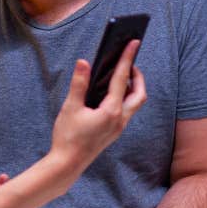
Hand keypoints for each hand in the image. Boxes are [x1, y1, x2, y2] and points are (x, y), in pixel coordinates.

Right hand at [50, 40, 146, 167]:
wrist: (67, 164)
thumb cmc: (67, 137)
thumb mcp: (70, 107)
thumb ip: (79, 84)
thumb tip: (84, 63)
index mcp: (111, 111)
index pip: (122, 79)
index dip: (128, 59)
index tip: (133, 43)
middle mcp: (120, 120)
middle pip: (139, 94)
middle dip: (137, 76)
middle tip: (128, 63)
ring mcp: (118, 127)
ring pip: (134, 104)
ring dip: (132, 88)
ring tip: (120, 76)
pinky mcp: (113, 132)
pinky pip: (126, 111)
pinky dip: (124, 98)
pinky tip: (110, 94)